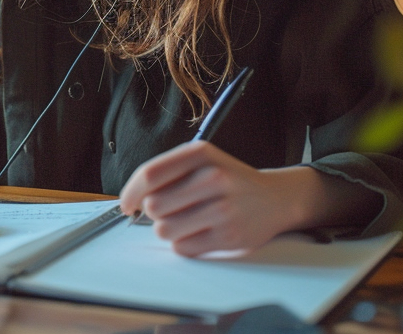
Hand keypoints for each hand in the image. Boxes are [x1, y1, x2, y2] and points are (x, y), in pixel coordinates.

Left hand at [118, 141, 323, 256]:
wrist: (276, 198)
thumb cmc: (229, 179)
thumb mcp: (202, 161)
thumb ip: (167, 172)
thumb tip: (131, 199)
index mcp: (201, 154)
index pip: (150, 174)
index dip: (131, 193)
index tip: (127, 204)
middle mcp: (213, 177)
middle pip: (153, 205)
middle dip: (154, 212)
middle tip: (172, 209)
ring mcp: (223, 209)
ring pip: (164, 229)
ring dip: (168, 229)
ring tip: (187, 221)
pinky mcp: (229, 237)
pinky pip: (182, 248)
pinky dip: (184, 243)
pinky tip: (200, 232)